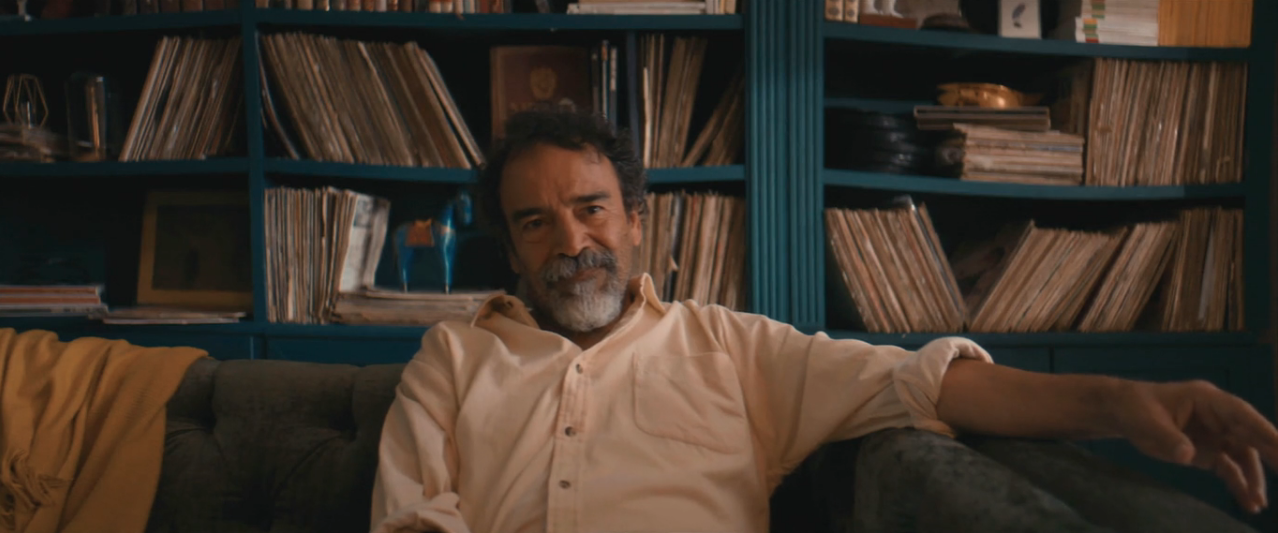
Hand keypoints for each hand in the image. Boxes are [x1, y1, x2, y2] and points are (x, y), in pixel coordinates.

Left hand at [1114, 379, 1277, 513]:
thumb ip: (1169, 438)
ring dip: (1254, 478)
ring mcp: (1216, 435)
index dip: (1261, 428)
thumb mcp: (1147, 422)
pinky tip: (1248, 503)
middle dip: (1271, 453)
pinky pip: (1230, 468)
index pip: (1240, 413)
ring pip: (1244, 455)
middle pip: (1250, 434)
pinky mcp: (1209, 452)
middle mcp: (1218, 417)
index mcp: (1207, 400)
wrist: (1124, 414)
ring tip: (1258, 501)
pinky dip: (1240, 484)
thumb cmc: (1136, 408)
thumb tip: (1187, 455)